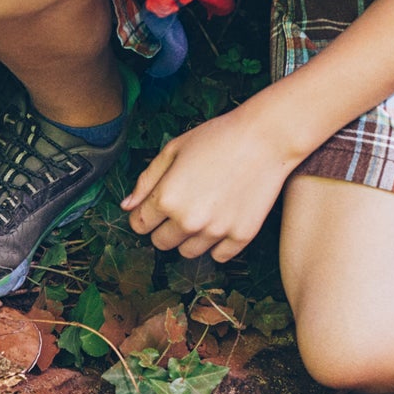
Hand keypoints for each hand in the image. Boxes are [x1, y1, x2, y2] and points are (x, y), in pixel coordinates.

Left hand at [122, 112, 297, 261]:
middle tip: (182, 206)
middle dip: (164, 228)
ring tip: (203, 211)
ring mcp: (216, 232)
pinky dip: (217, 244)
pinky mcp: (241, 237)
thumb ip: (146, 180)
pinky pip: (218, 256)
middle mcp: (188, 221)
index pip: (139, 224)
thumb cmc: (217, 137)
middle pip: (161, 243)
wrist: (266, 138)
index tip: (156, 205)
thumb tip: (127, 206)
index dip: (144, 214)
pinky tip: (222, 221)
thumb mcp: (173, 150)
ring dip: (189, 238)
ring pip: (188, 252)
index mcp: (166, 199)